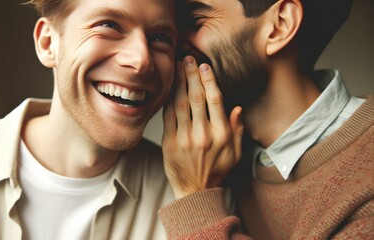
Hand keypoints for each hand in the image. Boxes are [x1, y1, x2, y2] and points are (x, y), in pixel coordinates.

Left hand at [162, 56, 243, 198]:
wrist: (195, 191)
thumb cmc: (217, 170)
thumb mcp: (236, 154)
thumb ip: (238, 130)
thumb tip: (237, 108)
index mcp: (221, 134)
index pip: (215, 100)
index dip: (209, 80)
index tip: (204, 66)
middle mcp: (203, 135)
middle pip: (197, 97)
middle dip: (192, 75)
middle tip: (188, 59)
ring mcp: (185, 139)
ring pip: (181, 103)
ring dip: (179, 83)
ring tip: (178, 67)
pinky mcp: (170, 143)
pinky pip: (168, 116)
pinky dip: (168, 99)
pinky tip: (169, 87)